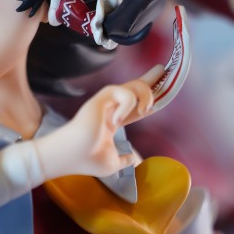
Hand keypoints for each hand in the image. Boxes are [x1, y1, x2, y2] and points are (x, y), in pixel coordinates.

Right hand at [37, 67, 164, 181]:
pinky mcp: (101, 98)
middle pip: (132, 88)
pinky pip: (123, 92)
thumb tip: (132, 161)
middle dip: (149, 79)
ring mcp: (105, 103)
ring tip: (146, 110)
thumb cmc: (86, 160)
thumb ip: (124, 160)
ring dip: (145, 95)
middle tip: (162, 69)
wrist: (71, 157)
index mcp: (112, 122)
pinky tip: (117, 119)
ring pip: (131, 87)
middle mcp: (109, 109)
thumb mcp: (112, 164)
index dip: (145, 101)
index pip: (133, 106)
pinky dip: (127, 104)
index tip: (156, 100)